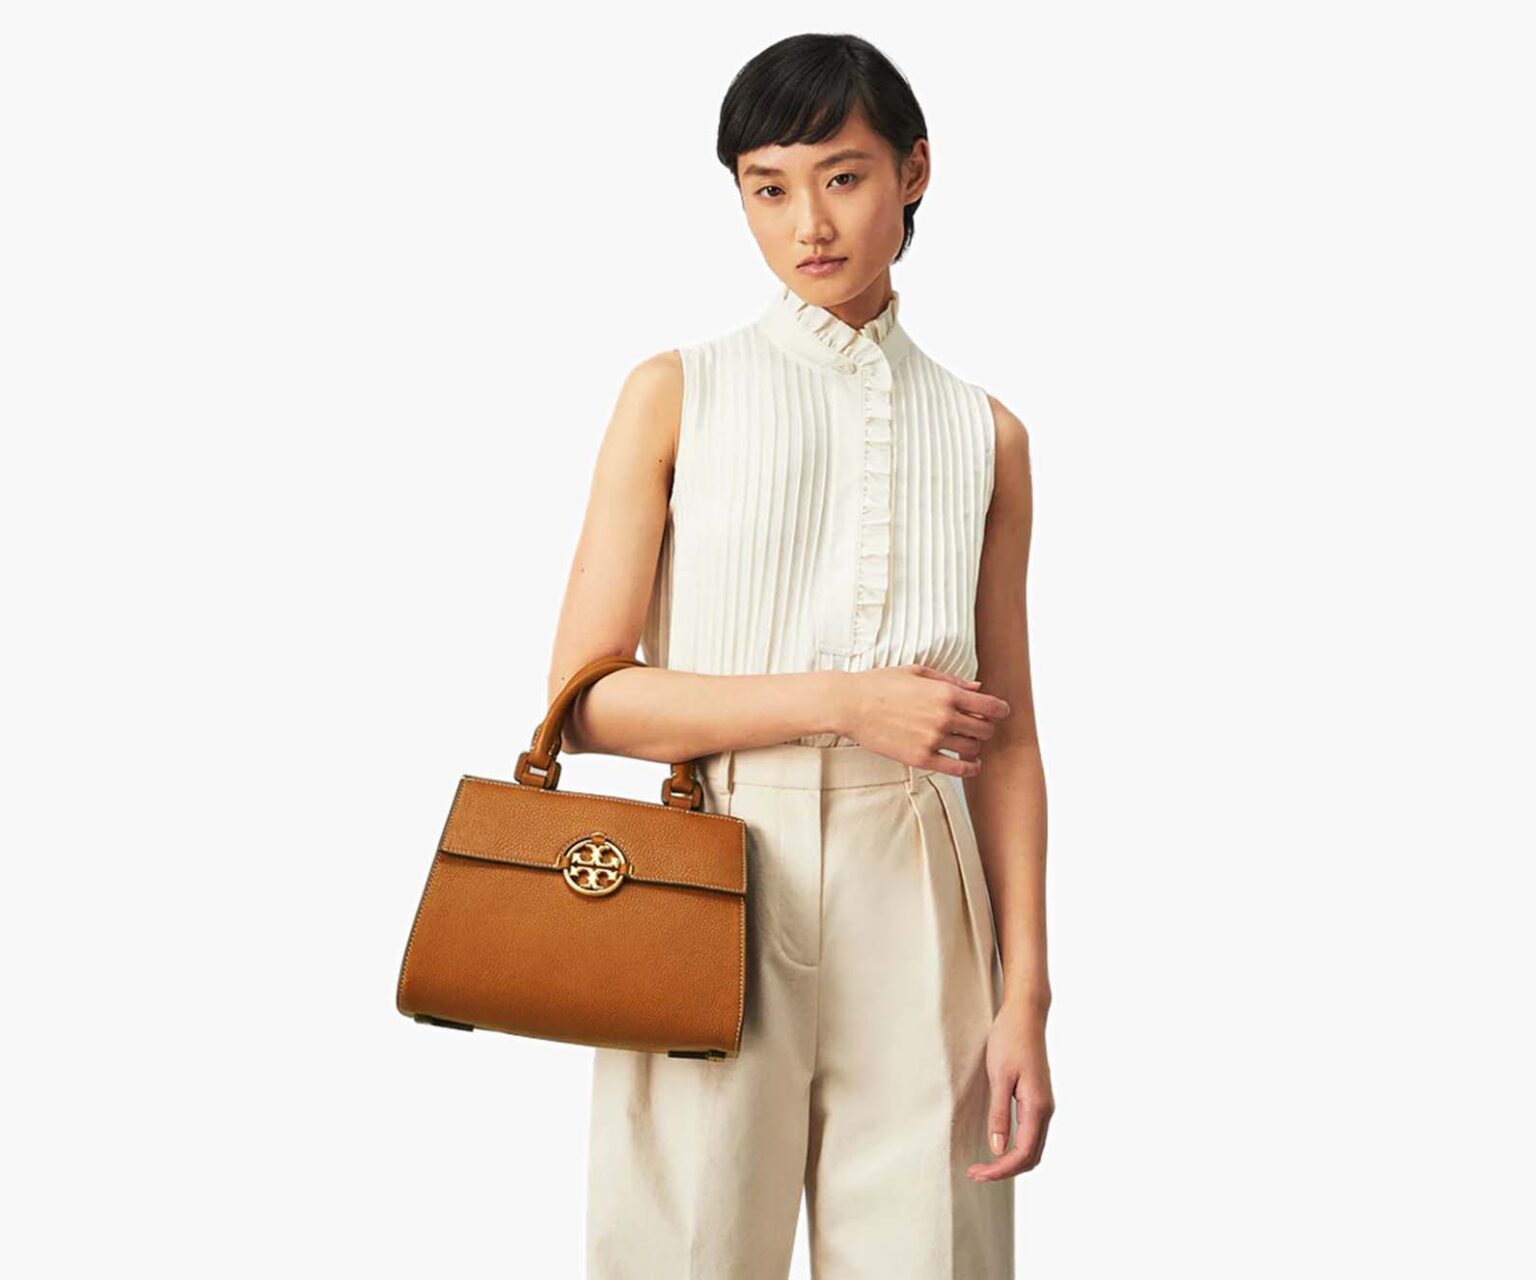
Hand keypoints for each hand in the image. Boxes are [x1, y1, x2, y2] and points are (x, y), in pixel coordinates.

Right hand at [839, 663, 1009, 777]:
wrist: (850, 704)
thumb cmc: (880, 684)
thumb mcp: (917, 672)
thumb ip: (951, 681)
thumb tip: (977, 688)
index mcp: (946, 693)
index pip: (991, 706)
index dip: (1000, 710)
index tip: (999, 712)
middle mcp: (944, 717)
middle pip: (985, 730)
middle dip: (985, 728)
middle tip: (978, 727)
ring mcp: (933, 739)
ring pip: (973, 749)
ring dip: (975, 747)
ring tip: (967, 743)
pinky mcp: (921, 758)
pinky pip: (957, 769)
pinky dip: (970, 769)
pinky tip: (970, 765)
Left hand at [967, 999, 1053, 1180]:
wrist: (1026, 1014)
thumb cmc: (1010, 1040)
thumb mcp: (999, 1076)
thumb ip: (999, 1114)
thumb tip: (998, 1150)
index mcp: (1038, 1107)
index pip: (1022, 1154)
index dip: (1000, 1169)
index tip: (976, 1173)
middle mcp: (1045, 1110)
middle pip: (1030, 1157)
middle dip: (1004, 1171)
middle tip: (975, 1173)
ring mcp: (1044, 1105)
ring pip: (1033, 1148)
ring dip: (1010, 1161)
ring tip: (983, 1165)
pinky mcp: (1038, 1099)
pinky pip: (1031, 1135)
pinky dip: (1016, 1148)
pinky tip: (999, 1146)